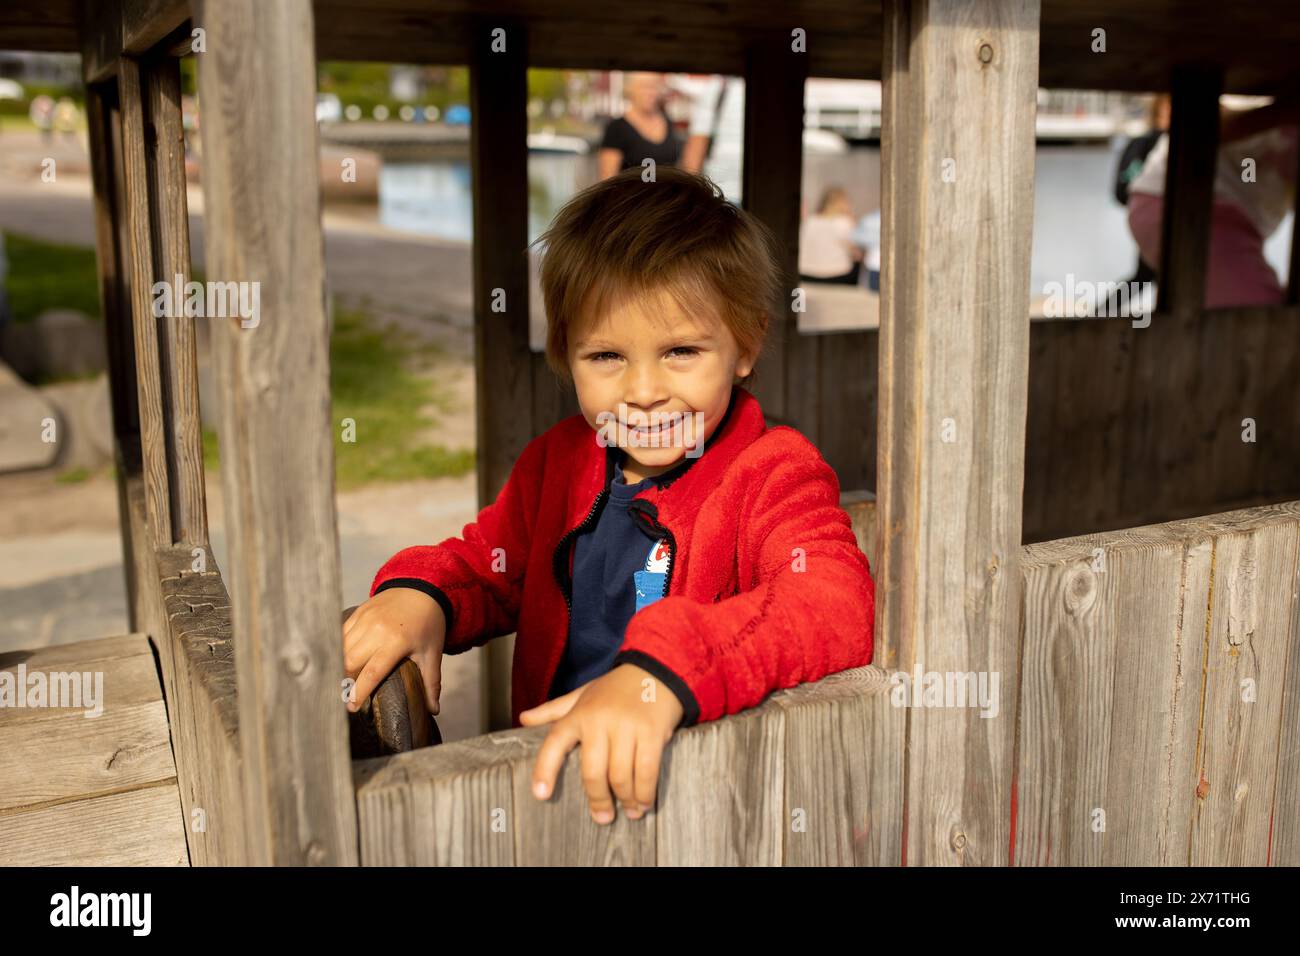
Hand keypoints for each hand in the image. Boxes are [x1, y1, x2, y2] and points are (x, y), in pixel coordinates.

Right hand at [342, 588, 445, 714]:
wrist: (422, 589)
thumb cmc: (428, 624)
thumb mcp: (432, 653)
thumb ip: (431, 683)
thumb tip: (433, 710)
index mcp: (396, 642)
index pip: (371, 673)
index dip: (359, 692)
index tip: (352, 707)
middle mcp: (376, 630)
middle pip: (349, 661)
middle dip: (345, 680)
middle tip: (347, 693)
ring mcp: (364, 619)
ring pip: (341, 648)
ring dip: (340, 665)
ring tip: (344, 679)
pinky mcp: (357, 612)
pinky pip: (340, 634)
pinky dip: (338, 648)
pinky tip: (341, 659)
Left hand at [520, 664, 684, 824]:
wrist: (656, 671)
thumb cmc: (615, 688)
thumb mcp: (583, 694)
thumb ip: (554, 709)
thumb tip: (524, 718)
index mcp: (578, 714)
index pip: (555, 743)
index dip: (545, 770)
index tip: (540, 795)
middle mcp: (599, 721)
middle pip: (593, 772)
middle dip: (599, 800)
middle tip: (603, 817)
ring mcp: (626, 727)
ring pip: (620, 776)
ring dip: (626, 799)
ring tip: (630, 811)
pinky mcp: (651, 732)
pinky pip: (646, 771)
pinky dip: (645, 792)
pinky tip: (644, 802)